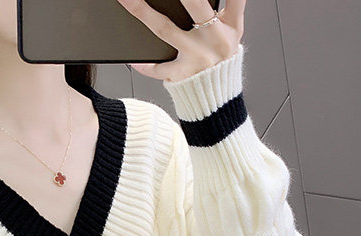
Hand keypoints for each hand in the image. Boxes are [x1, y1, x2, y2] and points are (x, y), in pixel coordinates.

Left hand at [112, 0, 244, 82]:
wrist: (217, 100)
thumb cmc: (220, 63)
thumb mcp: (232, 37)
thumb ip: (224, 14)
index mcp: (231, 26)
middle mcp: (214, 39)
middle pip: (195, 5)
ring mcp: (196, 57)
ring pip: (165, 29)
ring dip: (144, 13)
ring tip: (128, 0)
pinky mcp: (182, 75)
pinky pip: (158, 68)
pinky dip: (144, 65)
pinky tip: (132, 59)